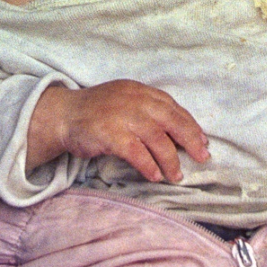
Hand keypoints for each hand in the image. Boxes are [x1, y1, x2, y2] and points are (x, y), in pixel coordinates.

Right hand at [27, 81, 209, 182]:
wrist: (63, 115)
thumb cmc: (96, 112)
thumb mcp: (124, 100)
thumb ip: (147, 110)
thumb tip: (177, 133)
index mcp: (140, 91)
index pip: (172, 107)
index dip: (190, 125)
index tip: (203, 141)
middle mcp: (134, 100)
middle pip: (172, 120)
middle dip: (190, 140)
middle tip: (202, 157)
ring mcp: (122, 116)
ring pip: (158, 139)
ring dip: (170, 160)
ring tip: (176, 175)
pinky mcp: (110, 134)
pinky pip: (137, 153)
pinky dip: (149, 165)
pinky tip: (155, 176)